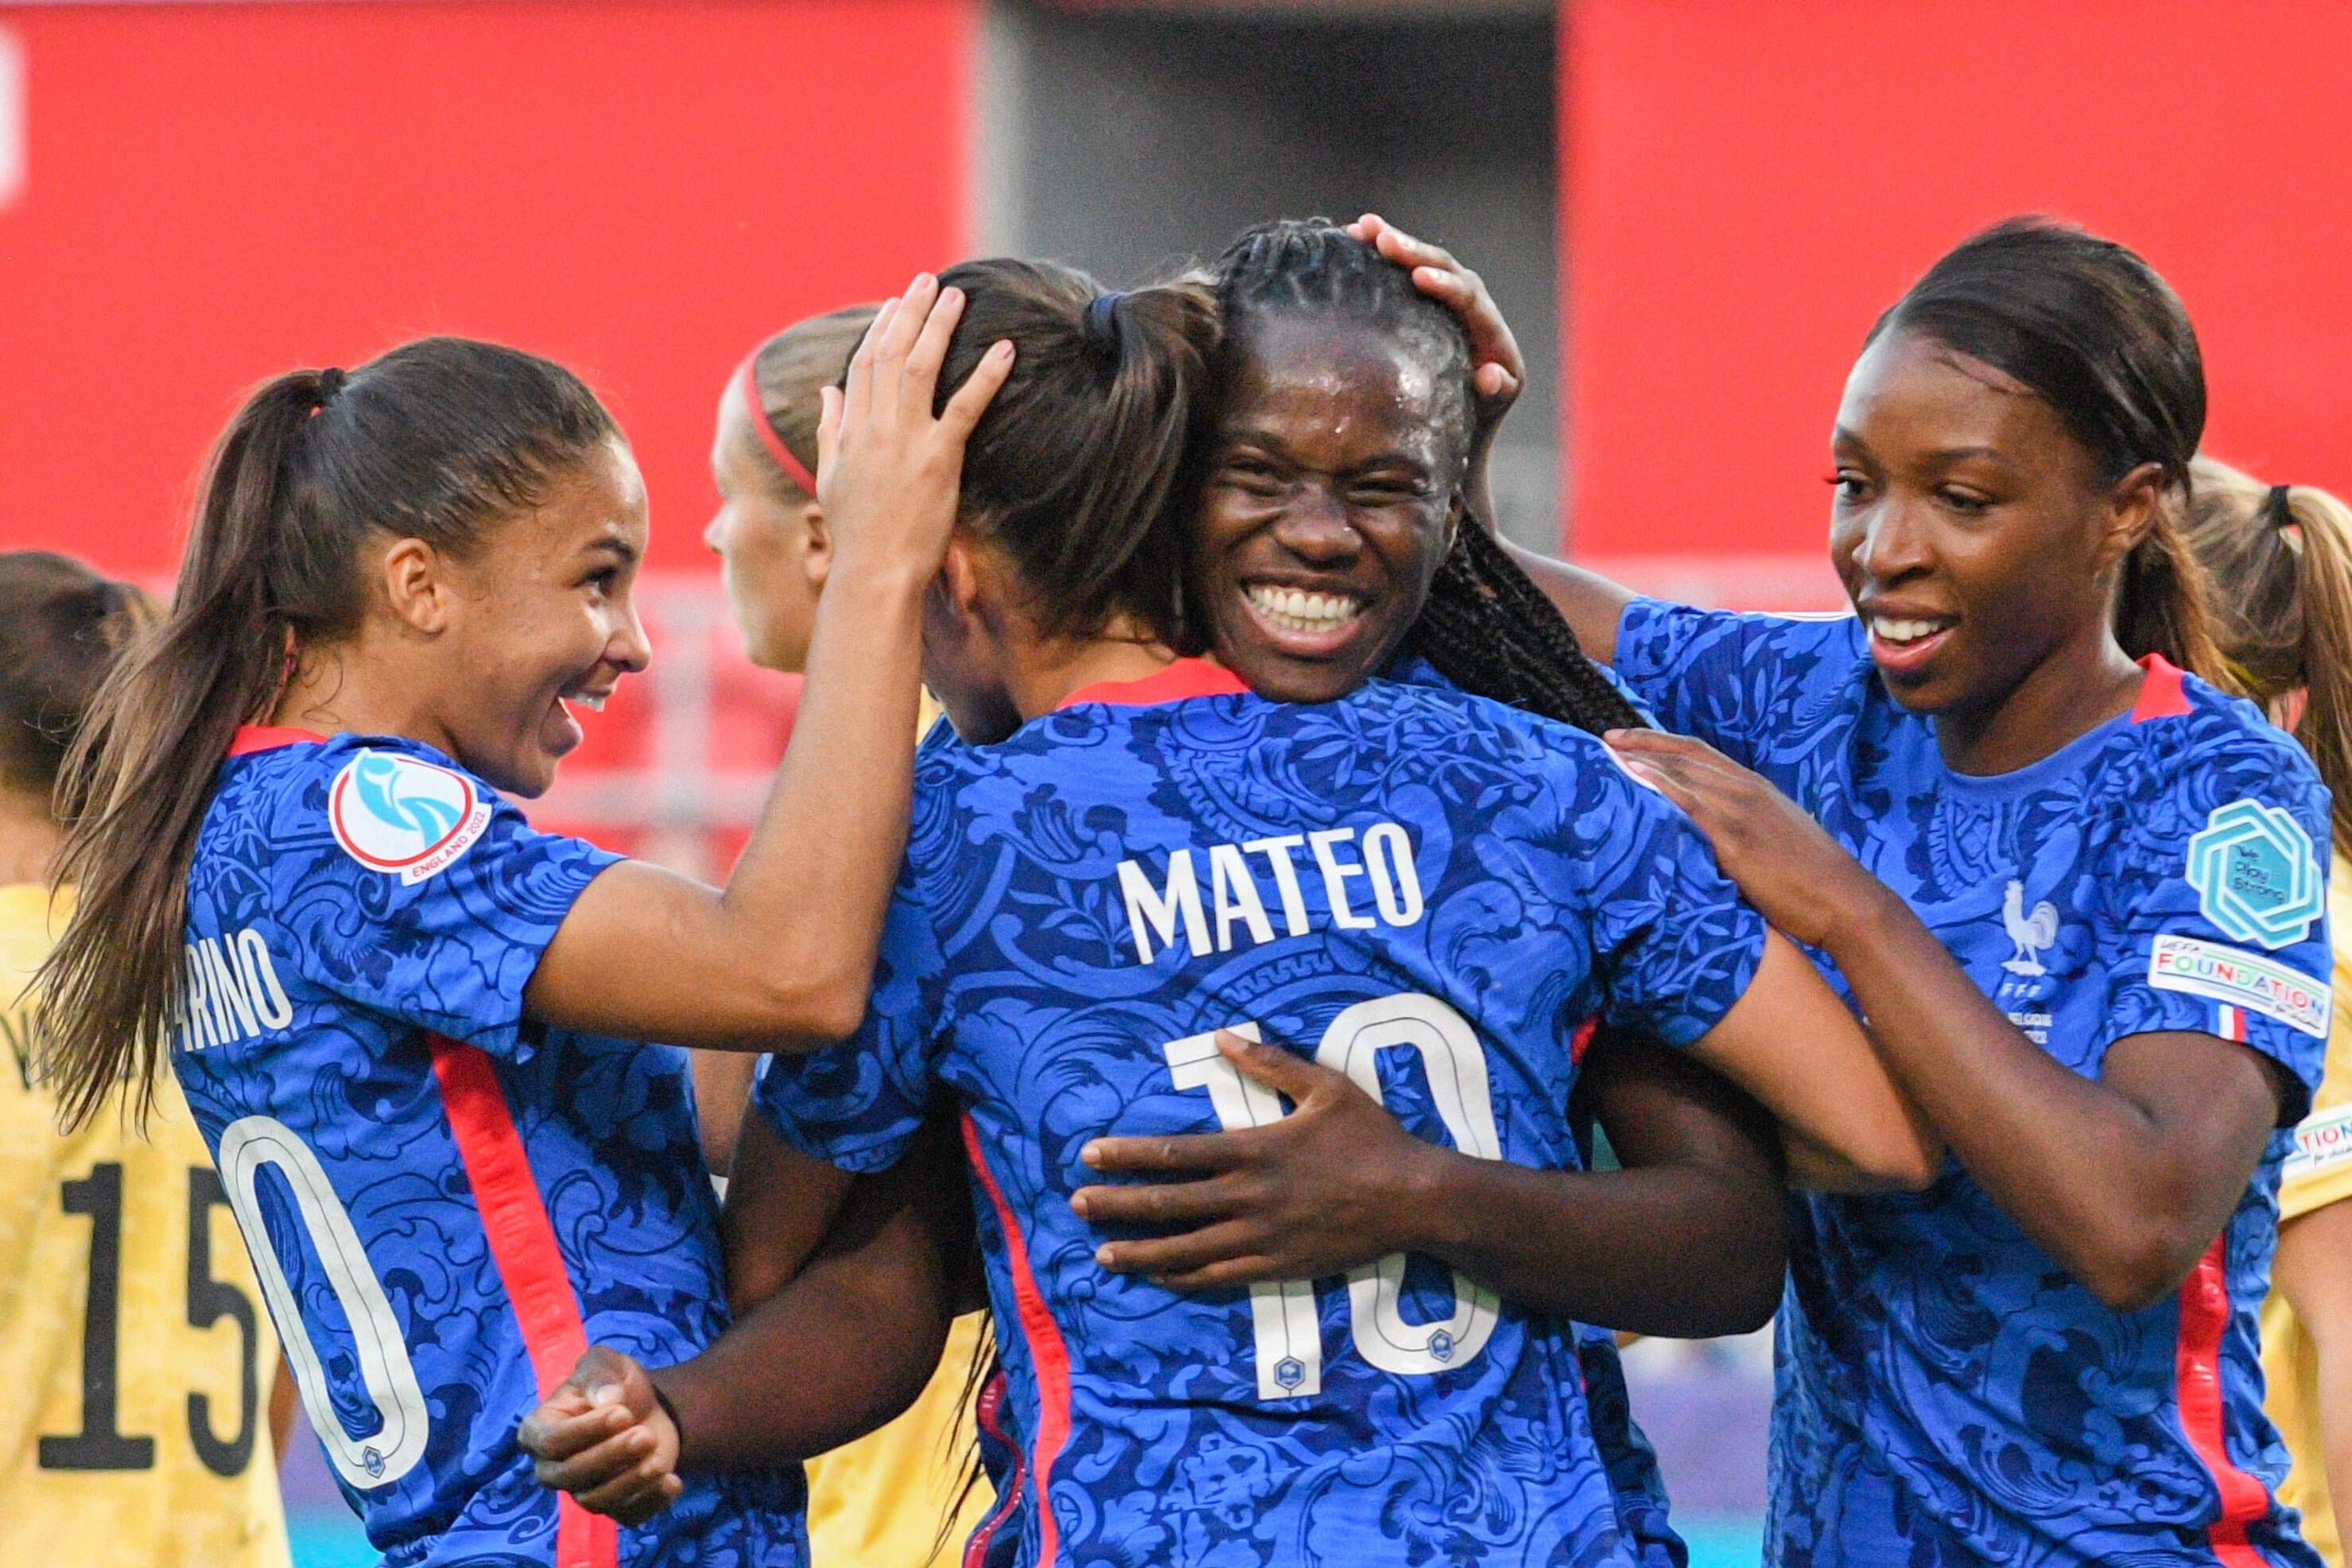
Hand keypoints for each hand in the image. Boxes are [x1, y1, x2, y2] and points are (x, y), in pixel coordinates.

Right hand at [516, 1346, 683, 1524]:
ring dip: (630, 1482)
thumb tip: (606, 1398)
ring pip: (596, 1501)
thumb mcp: (605, 1364)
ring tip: (659, 1460)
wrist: (644, 1407)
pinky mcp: (614, 1506)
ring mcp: (582, 1491)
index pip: (550, 1441)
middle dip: (610, 1456)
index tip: (621, 1412)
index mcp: (538, 1431)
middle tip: (645, 1435)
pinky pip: (627, 1515)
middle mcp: (553, 1468)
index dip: (585, 1431)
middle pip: (571, 1475)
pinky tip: (673, 1481)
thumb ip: (599, 1374)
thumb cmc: (612, 1384)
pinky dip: (651, 1502)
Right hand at [815, 273, 1015, 582]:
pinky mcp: (939, 459)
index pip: (864, 365)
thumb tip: (827, 391)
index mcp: (850, 430)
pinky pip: (965, 407)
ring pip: (922, 367)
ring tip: (957, 297)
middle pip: (892, 354)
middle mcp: (875, 427)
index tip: (896, 305)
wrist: (873, 573)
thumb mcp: (830, 477)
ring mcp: (906, 440)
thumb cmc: (856, 534)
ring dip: (940, 327)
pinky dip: (986, 376)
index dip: (881, 330)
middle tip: (929, 282)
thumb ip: (829, 429)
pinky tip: (1004, 350)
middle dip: (911, 312)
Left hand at [1069, 1031, 1442, 1289]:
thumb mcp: (1326, 1086)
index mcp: (1254, 1149)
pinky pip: (1217, 1278)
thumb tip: (1224, 1036)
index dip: (1127, 1156)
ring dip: (1138, 1250)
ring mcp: (1261, 1237)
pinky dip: (1181, 1278)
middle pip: (1168, 1203)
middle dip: (1117, 1204)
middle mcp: (1249, 1197)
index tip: (1090, 1156)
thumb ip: (1271, 1062)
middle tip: (1076, 1204)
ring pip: (1185, 1249)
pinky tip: (1155, 1277)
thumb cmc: (1372, 1138)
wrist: (1414, 1199)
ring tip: (1101, 1252)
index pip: (1175, 1153)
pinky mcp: (1276, 1267)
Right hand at [1346, 214, 1522, 440]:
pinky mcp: (1428, 300)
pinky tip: (1352, 238)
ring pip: (1424, 262)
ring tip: (1361, 227)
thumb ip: (1496, 392)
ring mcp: (1449, 298)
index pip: (1469, 297)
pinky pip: (1408, 270)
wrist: (1468, 415)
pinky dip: (1383, 255)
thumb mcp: (1489, 407)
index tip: (1419, 277)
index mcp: (1489, 330)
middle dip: (1413, 251)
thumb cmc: (1477, 415)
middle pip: (1445, 267)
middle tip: (1381, 237)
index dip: (1446, 285)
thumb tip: (1489, 374)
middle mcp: (1473, 305)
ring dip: (1395, 242)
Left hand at [1604, 729, 1881, 949]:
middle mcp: (1747, 790)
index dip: (1664, 742)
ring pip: (1684, 772)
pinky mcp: (1736, 840)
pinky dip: (1659, 786)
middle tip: (1607, 738)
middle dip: (1643, 743)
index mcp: (1757, 789)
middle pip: (1685, 754)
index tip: (1632, 738)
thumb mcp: (1778, 838)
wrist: (1845, 900)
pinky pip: (1689, 804)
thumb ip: (1746, 828)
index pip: (1701, 752)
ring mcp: (1742, 812)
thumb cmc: (1813, 879)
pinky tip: (1634, 780)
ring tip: (1608, 754)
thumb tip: (1713, 836)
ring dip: (1642, 760)